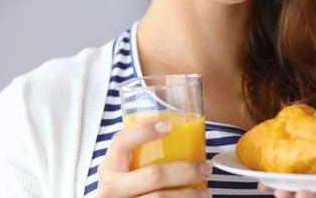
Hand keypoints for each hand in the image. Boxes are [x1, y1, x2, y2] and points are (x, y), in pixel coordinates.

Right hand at [97, 118, 211, 196]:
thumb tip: (177, 135)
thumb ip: (140, 156)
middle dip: (184, 171)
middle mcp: (112, 187)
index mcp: (109, 167)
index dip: (143, 131)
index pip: (121, 141)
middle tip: (204, 168)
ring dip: (189, 195)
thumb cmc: (126, 189)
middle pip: (153, 175)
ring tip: (206, 192)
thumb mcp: (123, 171)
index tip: (168, 126)